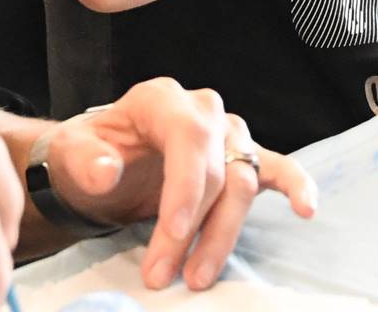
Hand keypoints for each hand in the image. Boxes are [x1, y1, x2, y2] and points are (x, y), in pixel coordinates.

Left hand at [35, 78, 316, 291]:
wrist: (98, 164)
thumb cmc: (89, 154)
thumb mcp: (71, 153)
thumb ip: (83, 160)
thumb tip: (107, 172)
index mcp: (160, 100)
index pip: (188, 140)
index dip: (186, 189)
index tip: (172, 235)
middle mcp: (201, 110)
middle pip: (215, 170)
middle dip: (193, 229)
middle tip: (164, 275)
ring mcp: (226, 133)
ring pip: (241, 183)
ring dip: (222, 235)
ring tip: (197, 277)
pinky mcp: (241, 158)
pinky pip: (277, 168)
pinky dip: (295, 186)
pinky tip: (306, 210)